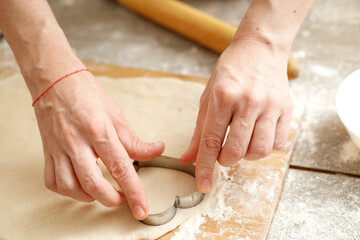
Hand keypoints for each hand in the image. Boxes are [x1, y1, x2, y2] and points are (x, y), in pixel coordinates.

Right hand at [34, 70, 163, 219]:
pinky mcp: (47, 151)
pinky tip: (79, 186)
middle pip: (93, 184)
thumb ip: (134, 139)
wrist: (55, 79)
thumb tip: (156, 150)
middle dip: (112, 200)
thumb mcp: (117, 114)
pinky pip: (52, 181)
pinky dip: (68, 191)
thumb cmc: (86, 92)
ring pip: (71, 187)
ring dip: (90, 197)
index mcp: (99, 130)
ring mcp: (58, 148)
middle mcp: (77, 141)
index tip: (141, 208)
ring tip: (103, 193)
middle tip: (124, 200)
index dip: (133, 191)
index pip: (120, 167)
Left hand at [181, 39, 292, 192]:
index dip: (204, 167)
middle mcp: (248, 101)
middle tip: (223, 153)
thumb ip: (199, 130)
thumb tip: (187, 159)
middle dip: (225, 161)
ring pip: (259, 151)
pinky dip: (265, 147)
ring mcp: (270, 105)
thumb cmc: (230, 72)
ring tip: (241, 143)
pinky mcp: (286, 108)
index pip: (210, 141)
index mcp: (223, 97)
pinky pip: (278, 143)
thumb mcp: (208, 97)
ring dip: (246, 156)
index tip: (202, 185)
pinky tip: (258, 135)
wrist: (260, 49)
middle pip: (235, 151)